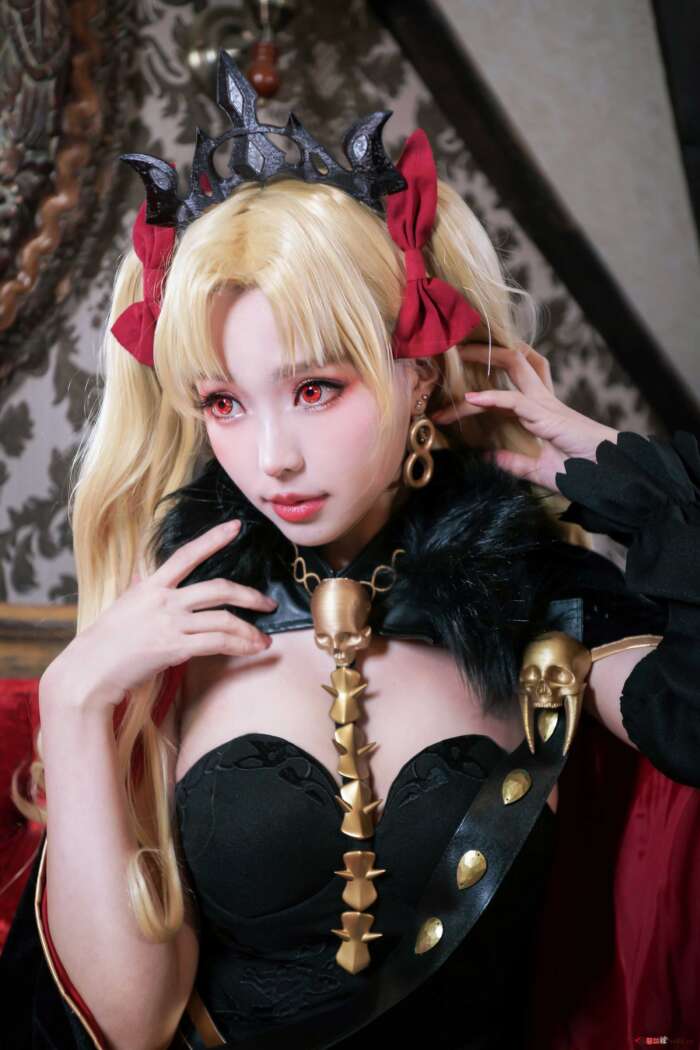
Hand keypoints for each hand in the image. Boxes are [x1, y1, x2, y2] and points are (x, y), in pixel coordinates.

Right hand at [43, 520, 277, 710]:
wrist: (91, 668)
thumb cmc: (106, 640)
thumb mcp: (124, 605)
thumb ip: (140, 587)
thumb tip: (144, 573)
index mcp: (151, 585)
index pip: (187, 554)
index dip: (213, 538)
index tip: (236, 527)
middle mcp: (164, 600)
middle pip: (218, 588)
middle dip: (250, 595)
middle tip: (268, 603)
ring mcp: (170, 623)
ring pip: (223, 619)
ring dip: (250, 630)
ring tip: (264, 639)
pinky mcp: (175, 648)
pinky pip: (217, 643)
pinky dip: (240, 646)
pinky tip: (252, 649)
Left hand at [430, 341, 619, 492]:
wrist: (610, 475)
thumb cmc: (582, 471)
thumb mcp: (537, 469)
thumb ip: (513, 463)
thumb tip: (487, 458)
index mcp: (540, 412)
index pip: (505, 390)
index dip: (477, 393)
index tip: (446, 409)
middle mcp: (542, 400)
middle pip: (513, 361)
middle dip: (485, 351)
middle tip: (454, 350)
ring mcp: (545, 404)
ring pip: (514, 367)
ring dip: (484, 359)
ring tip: (456, 357)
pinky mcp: (548, 415)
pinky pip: (515, 400)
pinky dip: (491, 398)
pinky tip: (470, 399)